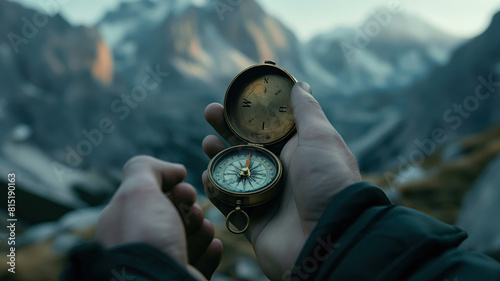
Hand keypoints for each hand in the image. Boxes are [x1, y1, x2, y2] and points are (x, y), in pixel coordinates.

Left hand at [96, 156, 222, 279]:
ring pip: (191, 236)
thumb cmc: (144, 239)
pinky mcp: (183, 276)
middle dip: (190, 208)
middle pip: (175, 215)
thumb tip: (174, 170)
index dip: (172, 187)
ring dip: (203, 228)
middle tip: (193, 212)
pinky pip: (202, 260)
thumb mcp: (137, 191)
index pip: (153, 197)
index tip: (183, 189)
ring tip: (204, 230)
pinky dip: (210, 251)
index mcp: (124, 222)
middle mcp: (142, 243)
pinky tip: (214, 246)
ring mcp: (163, 262)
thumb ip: (146, 168)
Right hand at [202, 82, 361, 279]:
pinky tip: (205, 174)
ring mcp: (267, 195)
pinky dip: (215, 189)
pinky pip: (229, 202)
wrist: (329, 238)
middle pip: (246, 145)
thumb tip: (300, 85)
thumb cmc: (329, 183)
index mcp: (298, 151)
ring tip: (207, 143)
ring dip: (218, 156)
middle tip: (210, 112)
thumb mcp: (321, 138)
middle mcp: (282, 171)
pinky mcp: (254, 219)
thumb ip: (307, 111)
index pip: (267, 127)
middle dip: (226, 128)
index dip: (249, 112)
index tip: (232, 98)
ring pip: (235, 171)